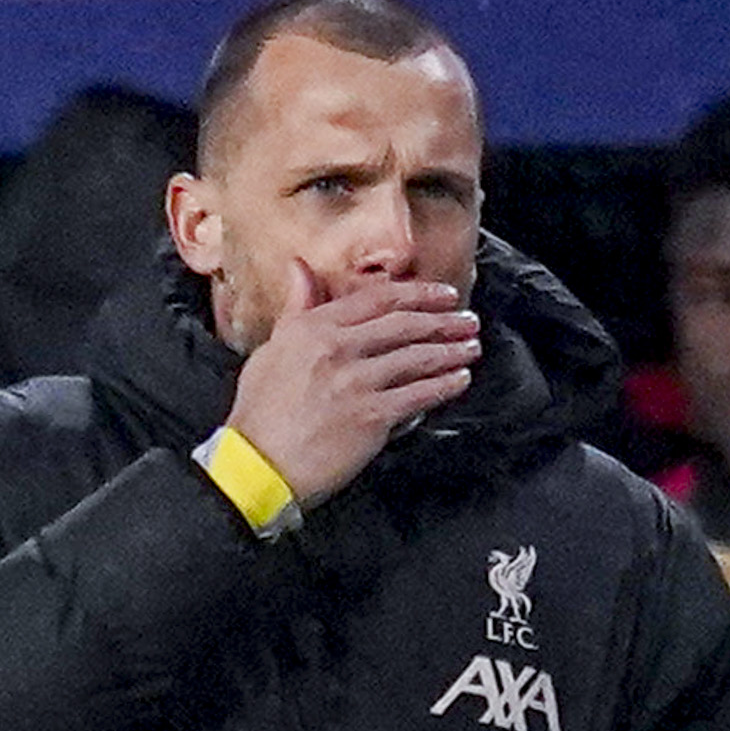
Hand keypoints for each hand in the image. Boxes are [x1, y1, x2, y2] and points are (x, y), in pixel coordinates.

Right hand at [225, 261, 480, 503]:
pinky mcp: (371, 417)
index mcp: (313, 328)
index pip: (376, 300)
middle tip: (468, 320)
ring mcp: (356, 382)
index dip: (417, 294)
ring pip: (415, 357)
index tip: (443, 295)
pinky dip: (443, 386)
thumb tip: (300, 267)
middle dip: (443, 320)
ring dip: (450, 351)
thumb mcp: (271, 349)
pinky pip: (417, 396)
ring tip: (471, 347)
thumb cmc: (260, 412)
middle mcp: (337, 348)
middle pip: (403, 325)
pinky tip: (460, 380)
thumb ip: (296, 308)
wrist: (258, 463)